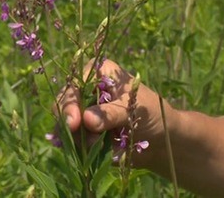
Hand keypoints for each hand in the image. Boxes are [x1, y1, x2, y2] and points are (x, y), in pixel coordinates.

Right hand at [55, 58, 178, 174]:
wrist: (161, 138)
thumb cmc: (151, 113)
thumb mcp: (133, 110)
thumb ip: (110, 114)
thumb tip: (86, 119)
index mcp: (97, 73)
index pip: (74, 85)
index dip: (69, 103)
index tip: (74, 123)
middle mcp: (86, 90)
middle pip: (63, 105)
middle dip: (72, 124)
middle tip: (86, 140)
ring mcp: (82, 112)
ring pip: (65, 126)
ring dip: (80, 139)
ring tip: (102, 145)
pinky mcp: (83, 132)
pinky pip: (73, 141)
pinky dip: (82, 148)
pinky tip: (95, 151)